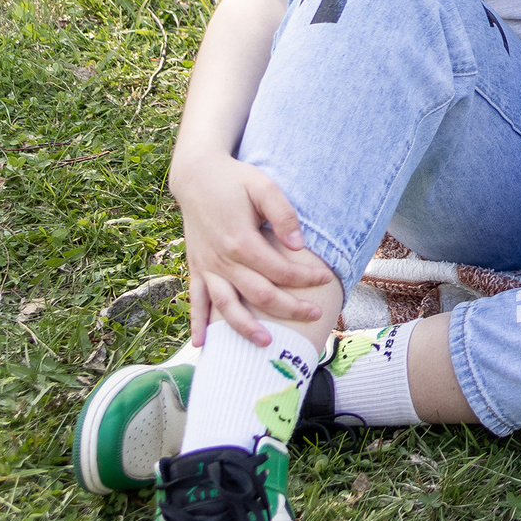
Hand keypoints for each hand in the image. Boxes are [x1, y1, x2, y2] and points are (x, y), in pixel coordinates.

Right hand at [171, 155, 335, 345]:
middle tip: (315, 314)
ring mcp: (206, 266)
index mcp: (240, 240)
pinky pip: (195, 300)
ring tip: (266, 343)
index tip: (325, 278)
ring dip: (244, 327)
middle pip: (258, 294)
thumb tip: (298, 245)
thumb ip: (283, 214)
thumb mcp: (264, 186)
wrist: (196, 176)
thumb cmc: (235, 180)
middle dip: (288, 308)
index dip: (304, 277)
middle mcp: (221, 259)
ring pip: (226, 305)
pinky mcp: (196, 267)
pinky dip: (197, 323)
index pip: (279, 270)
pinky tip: (202, 345)